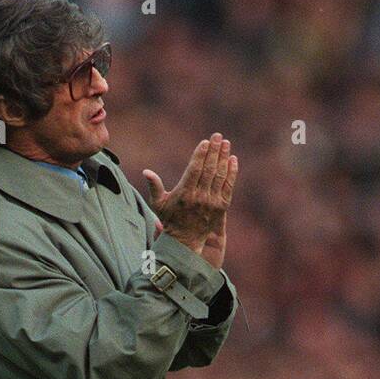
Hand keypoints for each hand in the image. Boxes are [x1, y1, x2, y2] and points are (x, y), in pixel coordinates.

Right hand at [143, 134, 237, 258]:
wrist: (185, 242)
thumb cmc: (170, 220)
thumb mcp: (159, 204)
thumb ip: (154, 186)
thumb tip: (146, 171)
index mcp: (184, 194)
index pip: (195, 169)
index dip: (200, 154)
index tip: (205, 142)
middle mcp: (199, 197)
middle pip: (209, 169)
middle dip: (214, 151)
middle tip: (217, 136)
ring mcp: (212, 202)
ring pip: (219, 175)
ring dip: (223, 157)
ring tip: (225, 143)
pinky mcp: (222, 207)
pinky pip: (228, 186)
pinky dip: (232, 172)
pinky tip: (233, 159)